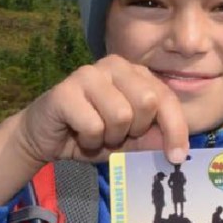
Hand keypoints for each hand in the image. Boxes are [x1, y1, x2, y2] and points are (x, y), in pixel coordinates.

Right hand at [0, 55, 189, 203]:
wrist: (44, 138)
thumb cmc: (92, 133)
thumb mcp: (130, 140)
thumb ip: (153, 138)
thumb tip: (178, 149)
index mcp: (136, 72)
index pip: (167, 97)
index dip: (176, 129)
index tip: (177, 157)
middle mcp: (115, 65)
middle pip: (148, 101)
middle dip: (136, 130)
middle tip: (118, 135)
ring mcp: (88, 74)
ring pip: (121, 115)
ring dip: (110, 137)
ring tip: (97, 134)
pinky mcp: (65, 90)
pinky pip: (94, 125)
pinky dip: (89, 140)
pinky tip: (78, 134)